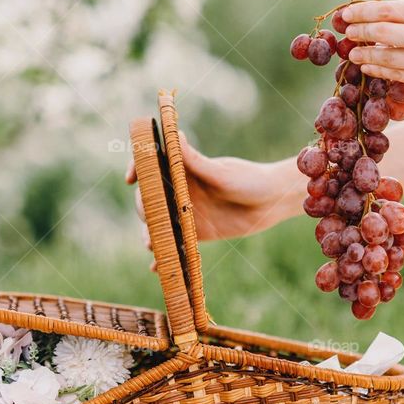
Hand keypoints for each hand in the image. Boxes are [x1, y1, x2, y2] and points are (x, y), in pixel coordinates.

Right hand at [125, 133, 300, 244]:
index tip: (131, 178)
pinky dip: (164, 256)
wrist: (271, 203)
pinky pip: (174, 244)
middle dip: (145, 210)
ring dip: (151, 235)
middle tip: (151, 219)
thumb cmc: (249, 180)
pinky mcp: (195, 233)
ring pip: (158, 224)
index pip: (151, 166)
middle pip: (150, 200)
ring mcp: (186, 212)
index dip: (137, 170)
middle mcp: (180, 190)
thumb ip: (196, 161)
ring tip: (152, 244)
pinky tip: (156, 267)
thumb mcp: (221, 173)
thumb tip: (176, 135)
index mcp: (183, 169)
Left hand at [342, 0, 403, 98]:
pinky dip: (379, 70)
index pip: (388, 10)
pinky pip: (396, 75)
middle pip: (384, 33)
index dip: (363, 12)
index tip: (347, 14)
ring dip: (366, 54)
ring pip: (387, 57)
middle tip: (347, 32)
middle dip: (360, 32)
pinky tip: (367, 66)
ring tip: (353, 52)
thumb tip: (372, 15)